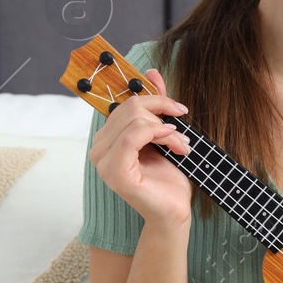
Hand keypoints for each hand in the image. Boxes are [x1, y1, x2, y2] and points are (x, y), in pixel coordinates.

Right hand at [89, 67, 194, 229]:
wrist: (174, 210)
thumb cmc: (169, 177)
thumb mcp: (164, 133)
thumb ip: (155, 105)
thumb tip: (150, 72)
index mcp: (106, 139)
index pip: (126, 104)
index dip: (154, 100)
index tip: (179, 110)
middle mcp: (98, 149)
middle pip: (130, 108)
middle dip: (163, 115)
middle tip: (184, 134)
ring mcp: (103, 162)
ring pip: (134, 120)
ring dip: (167, 129)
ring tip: (182, 145)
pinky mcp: (114, 173)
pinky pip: (133, 136)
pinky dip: (158, 134)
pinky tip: (173, 144)